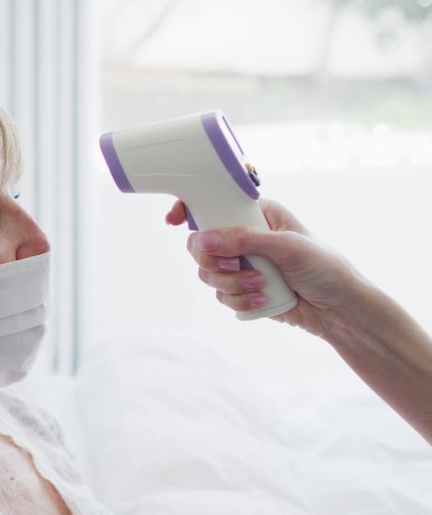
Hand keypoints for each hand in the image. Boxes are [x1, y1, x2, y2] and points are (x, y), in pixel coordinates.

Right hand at [166, 198, 363, 336]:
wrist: (340, 309)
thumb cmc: (325, 268)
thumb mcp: (287, 247)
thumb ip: (244, 240)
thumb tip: (203, 240)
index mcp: (258, 215)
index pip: (215, 204)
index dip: (190, 209)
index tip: (174, 221)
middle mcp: (246, 237)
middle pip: (201, 244)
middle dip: (214, 260)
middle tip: (234, 265)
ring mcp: (243, 264)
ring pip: (207, 272)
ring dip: (230, 284)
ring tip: (259, 286)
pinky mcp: (242, 289)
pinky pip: (220, 295)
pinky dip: (236, 300)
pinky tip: (259, 301)